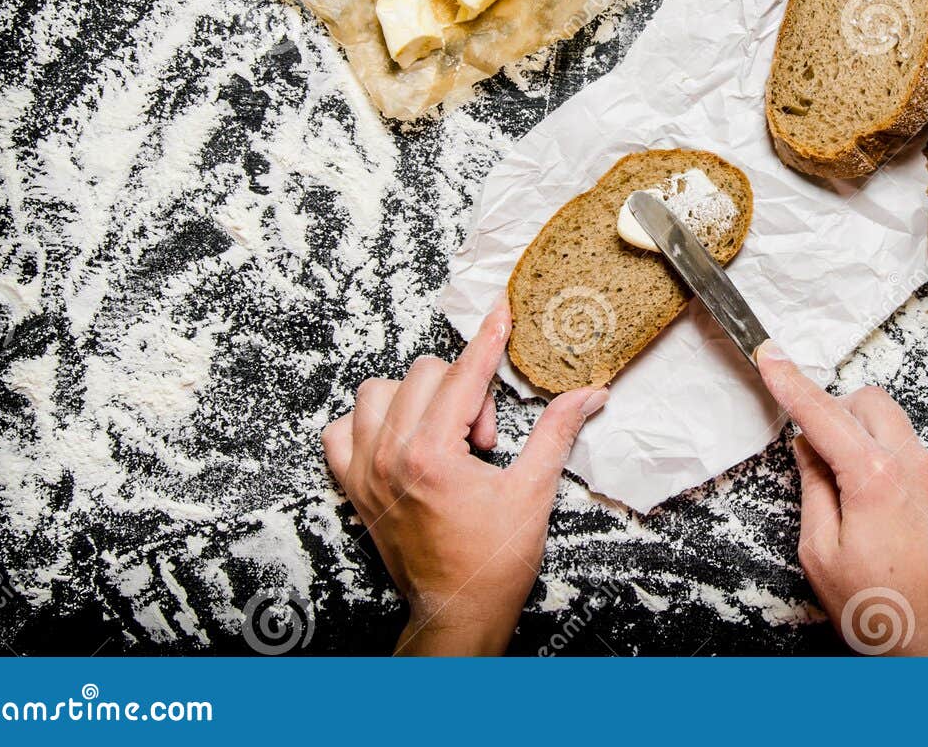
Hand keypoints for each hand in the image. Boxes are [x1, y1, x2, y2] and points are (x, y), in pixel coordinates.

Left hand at [322, 296, 607, 654]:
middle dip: (463, 391)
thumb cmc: (493, 563)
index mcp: (431, 456)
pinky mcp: (353, 489)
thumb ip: (556, 433)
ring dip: (415, 399)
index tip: (500, 315)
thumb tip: (588, 394)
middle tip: (484, 437)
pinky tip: (401, 440)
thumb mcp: (533, 491)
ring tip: (444, 434)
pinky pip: (340, 432)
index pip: (462, 375)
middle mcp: (389, 458)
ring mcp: (364, 473)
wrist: (457, 612)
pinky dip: (367, 425)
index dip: (487, 340)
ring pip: (377, 393)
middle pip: (423, 376)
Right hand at [754, 341, 927, 655]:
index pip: (822, 413)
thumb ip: (814, 490)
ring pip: (898, 433)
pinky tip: (890, 525)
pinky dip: (897, 476)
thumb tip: (809, 450)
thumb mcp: (823, 555)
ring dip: (870, 448)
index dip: (790, 382)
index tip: (772, 356)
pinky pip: (921, 465)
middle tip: (818, 451)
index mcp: (874, 478)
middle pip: (871, 403)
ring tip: (858, 509)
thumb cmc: (885, 613)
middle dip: (840, 412)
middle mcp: (916, 468)